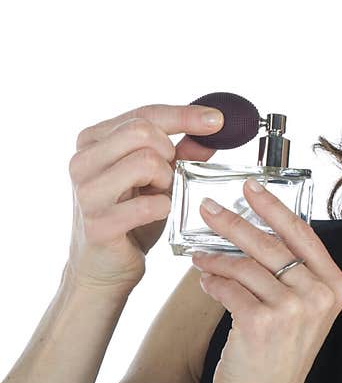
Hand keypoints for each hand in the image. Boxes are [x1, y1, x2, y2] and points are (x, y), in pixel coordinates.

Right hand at [67, 104, 223, 292]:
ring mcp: (86, 192)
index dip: (185, 115)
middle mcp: (82, 160)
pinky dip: (164, 207)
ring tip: (159, 194)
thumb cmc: (131, 217)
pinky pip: (149, 204)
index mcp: (93, 141)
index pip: (145, 114)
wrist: (105, 268)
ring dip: (165, 180)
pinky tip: (158, 213)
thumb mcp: (158, 178)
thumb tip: (213, 130)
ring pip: (145, 161)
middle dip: (168, 153)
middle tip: (167, 175)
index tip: (217, 120)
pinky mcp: (98, 223)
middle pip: (143, 132)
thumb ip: (181, 152)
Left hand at [191, 177, 341, 382]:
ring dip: (216, 257)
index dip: (274, 207)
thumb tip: (256, 228)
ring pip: (245, 266)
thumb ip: (292, 271)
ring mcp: (293, 310)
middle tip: (210, 208)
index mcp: (334, 285)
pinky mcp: (261, 323)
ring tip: (199, 255)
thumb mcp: (302, 308)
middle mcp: (319, 295)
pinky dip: (212, 282)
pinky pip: (229, 289)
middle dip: (235, 222)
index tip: (251, 187)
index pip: (303, 234)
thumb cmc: (282, 350)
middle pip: (271, 245)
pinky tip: (205, 280)